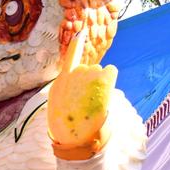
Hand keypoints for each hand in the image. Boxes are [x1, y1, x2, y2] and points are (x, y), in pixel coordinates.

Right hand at [48, 28, 116, 159]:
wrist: (75, 137)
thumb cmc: (66, 127)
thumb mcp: (59, 106)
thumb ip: (67, 91)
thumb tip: (78, 84)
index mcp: (60, 83)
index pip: (70, 58)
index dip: (76, 44)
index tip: (81, 31)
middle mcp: (72, 75)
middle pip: (87, 69)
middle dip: (90, 82)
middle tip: (86, 102)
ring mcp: (86, 76)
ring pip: (99, 71)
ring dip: (99, 84)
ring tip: (92, 102)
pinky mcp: (99, 80)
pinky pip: (110, 71)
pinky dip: (110, 78)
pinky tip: (105, 90)